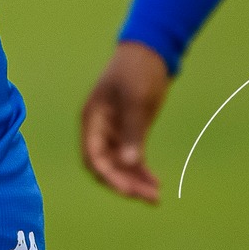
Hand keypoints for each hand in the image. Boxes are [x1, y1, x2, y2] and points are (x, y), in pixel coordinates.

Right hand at [80, 41, 171, 202]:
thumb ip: (132, 132)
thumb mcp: (136, 100)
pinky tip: (156, 184)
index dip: (108, 176)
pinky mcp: (129, 132)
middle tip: (149, 197)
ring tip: (156, 197)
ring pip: (119, 166)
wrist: (152, 52)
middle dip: (124, 184)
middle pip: (106, 166)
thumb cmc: (138, 71)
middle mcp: (99, 129)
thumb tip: (129, 163)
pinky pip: (132, 159)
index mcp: (92, 119)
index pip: (93, 157)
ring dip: (135, 182)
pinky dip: (141, 171)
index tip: (128, 190)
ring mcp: (113, 132)